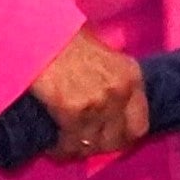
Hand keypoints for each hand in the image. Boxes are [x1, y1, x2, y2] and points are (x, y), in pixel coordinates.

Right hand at [29, 27, 149, 160]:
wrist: (40, 31)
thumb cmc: (66, 36)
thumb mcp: (102, 53)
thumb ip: (110, 79)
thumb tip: (108, 107)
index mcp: (131, 75)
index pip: (139, 125)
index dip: (123, 135)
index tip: (109, 138)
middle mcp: (120, 92)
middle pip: (117, 140)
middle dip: (100, 145)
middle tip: (84, 142)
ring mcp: (99, 104)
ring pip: (92, 146)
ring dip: (77, 148)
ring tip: (64, 143)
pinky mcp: (74, 113)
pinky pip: (69, 144)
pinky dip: (59, 148)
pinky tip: (51, 143)